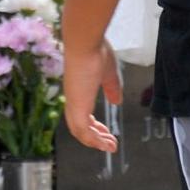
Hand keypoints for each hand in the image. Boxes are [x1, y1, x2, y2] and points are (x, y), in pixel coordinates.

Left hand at [61, 37, 122, 152]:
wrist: (85, 43)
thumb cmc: (95, 51)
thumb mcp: (108, 73)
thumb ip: (112, 88)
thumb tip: (117, 101)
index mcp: (78, 90)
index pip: (82, 114)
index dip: (93, 125)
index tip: (105, 131)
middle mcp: (73, 99)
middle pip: (79, 127)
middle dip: (94, 137)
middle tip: (109, 143)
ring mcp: (73, 103)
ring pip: (80, 132)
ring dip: (95, 142)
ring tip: (110, 147)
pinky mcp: (77, 107)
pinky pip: (83, 132)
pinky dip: (94, 141)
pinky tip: (106, 145)